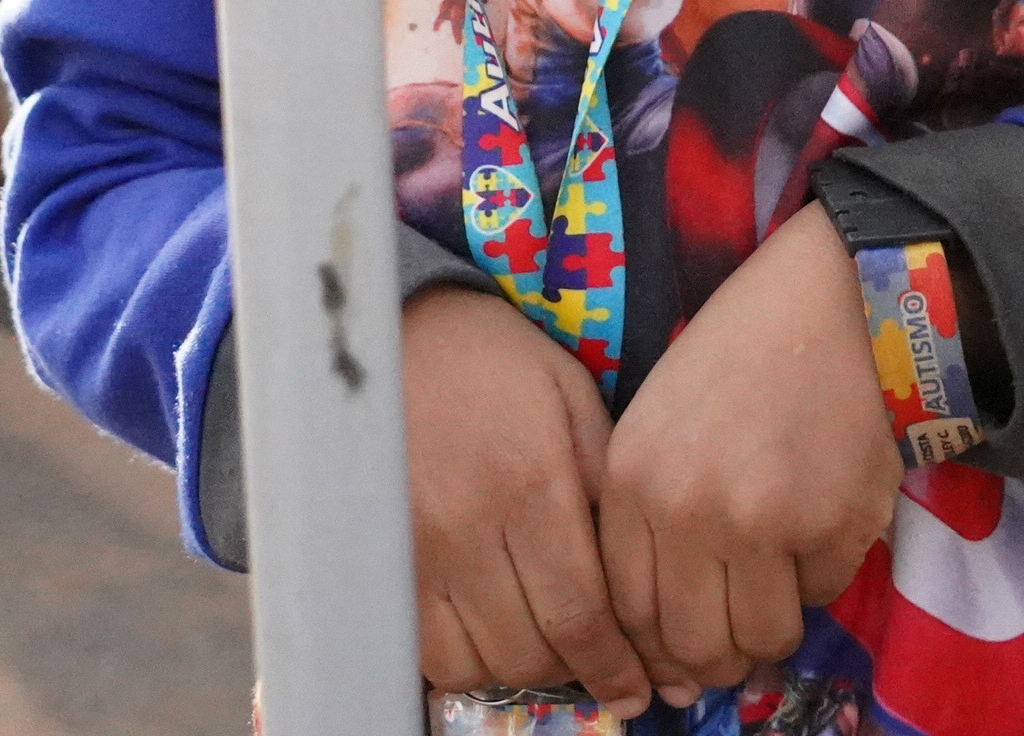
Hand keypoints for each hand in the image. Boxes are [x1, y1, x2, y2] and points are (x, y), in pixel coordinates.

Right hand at [404, 285, 653, 716]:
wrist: (397, 332)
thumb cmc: (499, 363)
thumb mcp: (573, 402)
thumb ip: (606, 488)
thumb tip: (644, 581)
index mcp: (530, 483)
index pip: (580, 615)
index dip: (614, 668)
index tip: (640, 691)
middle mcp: (468, 527)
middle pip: (532, 651)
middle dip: (579, 672)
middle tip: (604, 666)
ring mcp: (415, 550)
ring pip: (480, 663)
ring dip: (525, 670)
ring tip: (551, 647)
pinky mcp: (379, 561)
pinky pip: (427, 651)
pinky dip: (469, 662)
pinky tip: (494, 636)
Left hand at [599, 206, 900, 706]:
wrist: (828, 300)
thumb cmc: (734, 361)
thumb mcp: (655, 428)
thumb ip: (647, 533)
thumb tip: (670, 666)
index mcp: (633, 480)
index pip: (630, 617)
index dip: (660, 649)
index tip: (683, 649)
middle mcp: (688, 509)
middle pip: (694, 645)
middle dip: (717, 657)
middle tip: (737, 634)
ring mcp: (763, 521)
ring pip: (763, 638)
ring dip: (772, 624)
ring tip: (780, 579)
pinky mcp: (833, 524)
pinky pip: (824, 595)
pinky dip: (822, 576)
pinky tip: (818, 520)